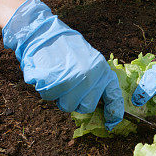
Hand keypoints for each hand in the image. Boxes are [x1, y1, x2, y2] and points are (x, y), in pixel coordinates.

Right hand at [2, 0, 124, 129]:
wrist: (41, 32)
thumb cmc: (64, 46)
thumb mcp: (88, 58)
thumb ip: (94, 79)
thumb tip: (94, 101)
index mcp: (101, 69)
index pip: (113, 97)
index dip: (114, 113)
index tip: (111, 124)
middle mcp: (89, 77)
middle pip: (85, 108)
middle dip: (75, 101)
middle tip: (68, 85)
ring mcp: (71, 81)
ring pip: (66, 106)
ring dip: (59, 95)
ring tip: (56, 76)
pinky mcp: (53, 83)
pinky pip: (49, 97)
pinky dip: (45, 89)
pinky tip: (46, 73)